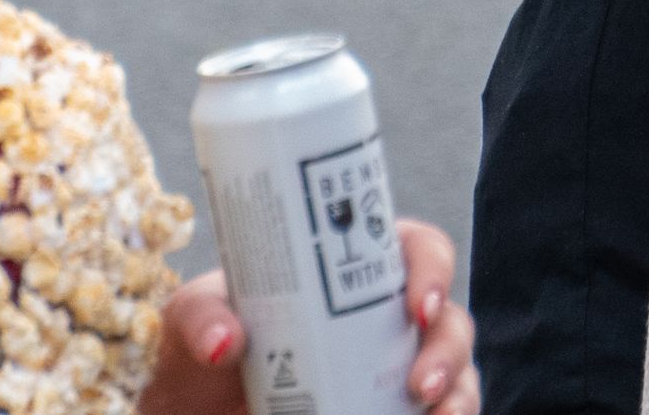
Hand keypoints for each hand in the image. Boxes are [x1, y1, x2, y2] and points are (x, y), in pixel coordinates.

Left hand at [138, 220, 480, 414]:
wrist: (197, 414)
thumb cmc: (200, 354)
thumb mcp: (190, 321)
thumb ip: (200, 318)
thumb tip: (224, 344)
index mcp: (356, 276)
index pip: (419, 250)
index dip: (433, 269)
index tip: (416, 305)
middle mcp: (388, 320)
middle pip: (448, 318)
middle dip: (447, 348)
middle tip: (420, 383)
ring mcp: (396, 373)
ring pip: (458, 373)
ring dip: (457, 395)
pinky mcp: (394, 414)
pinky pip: (444, 413)